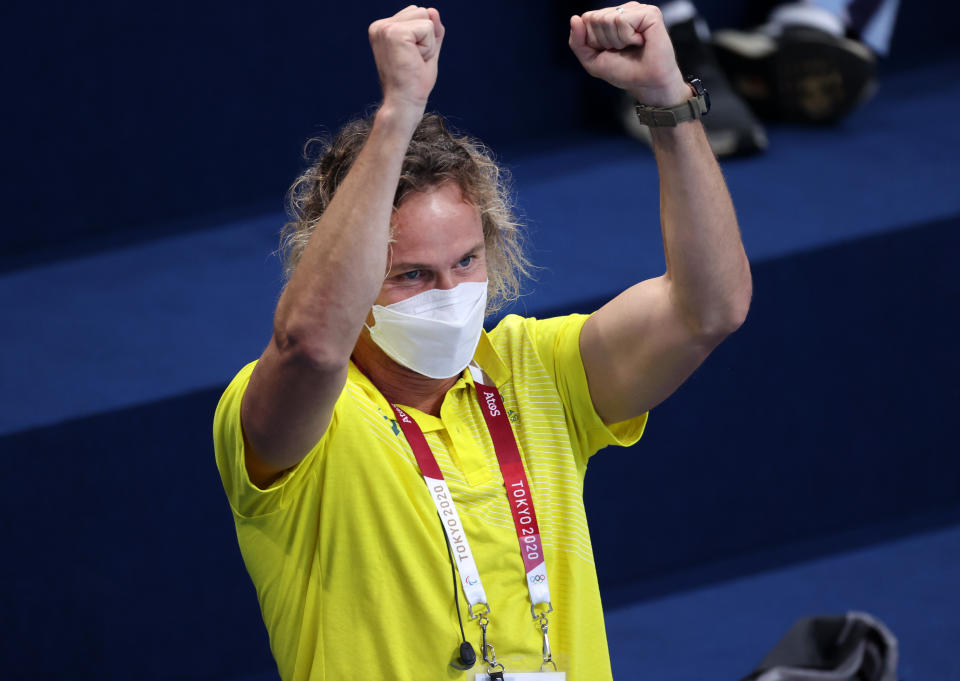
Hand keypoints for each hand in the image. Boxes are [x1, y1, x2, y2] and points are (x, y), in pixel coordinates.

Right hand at [369, 6, 444, 113]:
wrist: (404, 102)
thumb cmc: (414, 82)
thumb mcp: (426, 51)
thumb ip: (431, 31)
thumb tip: (432, 10)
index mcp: (383, 29)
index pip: (416, 14)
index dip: (423, 38)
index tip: (410, 57)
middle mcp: (380, 26)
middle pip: (421, 11)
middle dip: (426, 38)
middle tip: (413, 60)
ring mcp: (385, 28)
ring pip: (425, 17)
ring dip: (427, 42)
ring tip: (413, 60)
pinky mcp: (395, 32)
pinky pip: (428, 28)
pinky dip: (428, 47)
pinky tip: (415, 60)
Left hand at [569, 3, 688, 106]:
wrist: (647, 84)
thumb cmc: (623, 72)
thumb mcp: (592, 60)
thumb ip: (577, 41)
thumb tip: (574, 18)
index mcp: (611, 17)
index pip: (586, 19)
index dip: (593, 41)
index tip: (609, 51)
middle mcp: (624, 10)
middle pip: (595, 18)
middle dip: (604, 41)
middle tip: (622, 50)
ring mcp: (637, 10)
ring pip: (607, 19)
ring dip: (616, 41)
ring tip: (632, 47)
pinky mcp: (650, 13)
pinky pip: (622, 20)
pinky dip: (627, 37)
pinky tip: (640, 42)